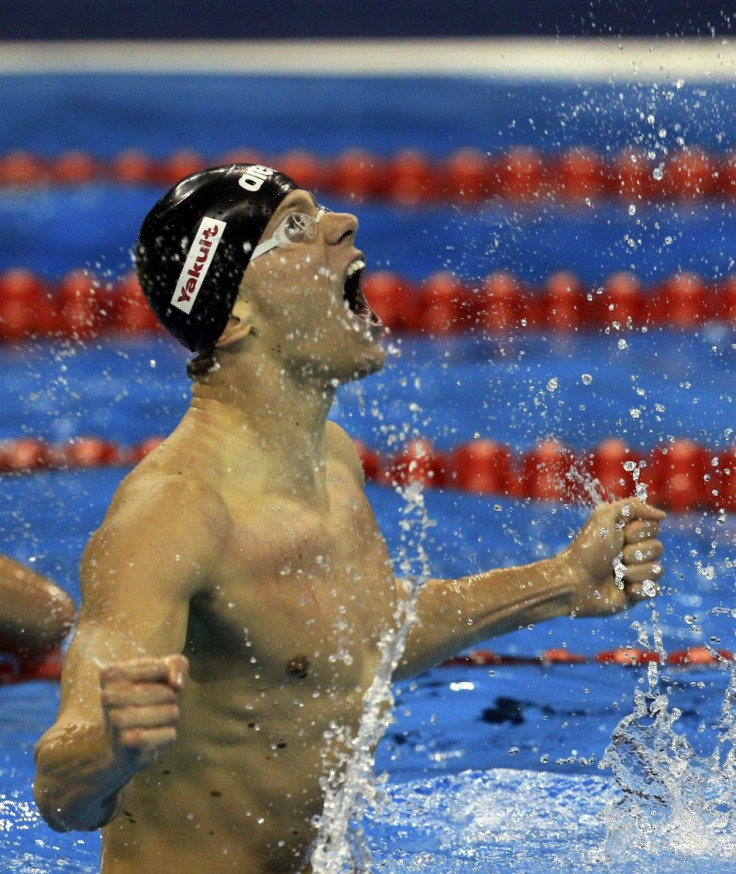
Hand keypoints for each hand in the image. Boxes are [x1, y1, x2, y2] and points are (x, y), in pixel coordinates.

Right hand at [100, 654, 187, 769]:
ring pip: (170, 712)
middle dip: (170, 699)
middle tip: (157, 706)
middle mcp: (108, 696)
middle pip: (167, 693)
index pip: (162, 669)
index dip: (167, 679)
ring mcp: (116, 721)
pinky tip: (155, 736)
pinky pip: (169, 734)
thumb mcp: (162, 673)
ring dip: (171, 716)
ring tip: (158, 720)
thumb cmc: (145, 698)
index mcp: (112, 673)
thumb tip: (177, 684)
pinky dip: (168, 735)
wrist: (118, 744)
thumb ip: (176, 665)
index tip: (154, 685)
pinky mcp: (128, 743)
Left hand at [564, 498, 664, 616]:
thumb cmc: (588, 548)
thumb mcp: (605, 516)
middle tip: (615, 557)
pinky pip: (654, 590)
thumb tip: (662, 515)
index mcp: (628, 533)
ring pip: (657, 570)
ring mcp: (637, 573)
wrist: (575, 581)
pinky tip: (623, 588)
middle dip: (634, 552)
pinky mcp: (637, 594)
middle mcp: (635, 551)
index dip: (637, 532)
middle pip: (658, 548)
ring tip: (615, 573)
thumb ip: (634, 506)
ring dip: (633, 571)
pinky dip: (638, 589)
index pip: (654, 527)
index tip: (619, 535)